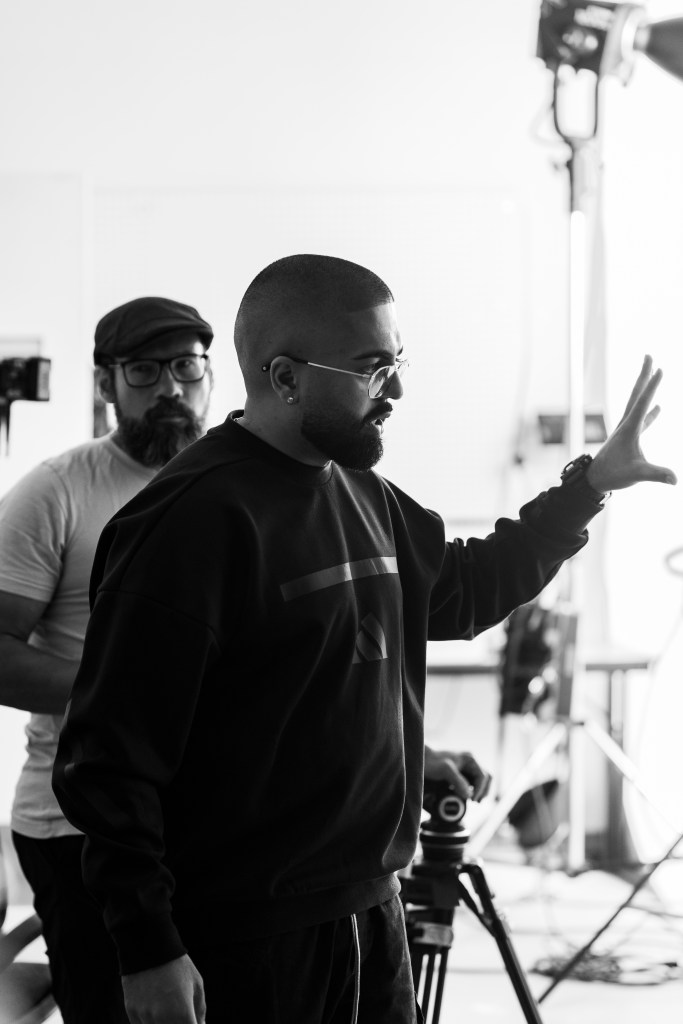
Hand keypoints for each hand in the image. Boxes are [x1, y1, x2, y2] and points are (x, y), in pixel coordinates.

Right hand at [122, 954, 205, 1023]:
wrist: (149, 946)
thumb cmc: (178, 965)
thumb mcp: (196, 985)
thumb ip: (199, 1011)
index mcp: (182, 1014)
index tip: (193, 1019)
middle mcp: (162, 1020)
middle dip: (179, 1023)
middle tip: (179, 1012)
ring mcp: (145, 1018)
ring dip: (164, 1021)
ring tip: (167, 1004)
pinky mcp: (132, 1013)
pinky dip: (150, 1021)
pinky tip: (155, 1006)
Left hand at [423, 746, 491, 801]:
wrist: (420, 759)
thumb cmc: (432, 762)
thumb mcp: (445, 770)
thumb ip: (458, 781)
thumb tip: (469, 796)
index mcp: (470, 759)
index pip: (483, 776)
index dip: (480, 789)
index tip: (472, 800)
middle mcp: (470, 763)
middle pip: (486, 778)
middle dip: (483, 791)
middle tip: (476, 802)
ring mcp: (465, 769)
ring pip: (480, 781)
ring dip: (479, 791)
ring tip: (473, 801)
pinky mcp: (460, 775)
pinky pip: (471, 784)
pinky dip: (471, 791)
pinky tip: (465, 797)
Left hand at [586, 355, 676, 492]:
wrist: (595, 479)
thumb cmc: (613, 475)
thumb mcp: (637, 474)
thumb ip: (656, 475)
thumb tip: (675, 480)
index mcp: (629, 428)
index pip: (642, 403)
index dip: (652, 386)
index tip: (660, 369)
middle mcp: (626, 424)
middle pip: (636, 394)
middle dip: (644, 375)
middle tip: (649, 356)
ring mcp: (626, 428)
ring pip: (638, 403)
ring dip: (646, 387)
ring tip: (653, 372)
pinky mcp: (628, 436)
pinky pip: (641, 418)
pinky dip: (650, 411)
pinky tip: (659, 408)